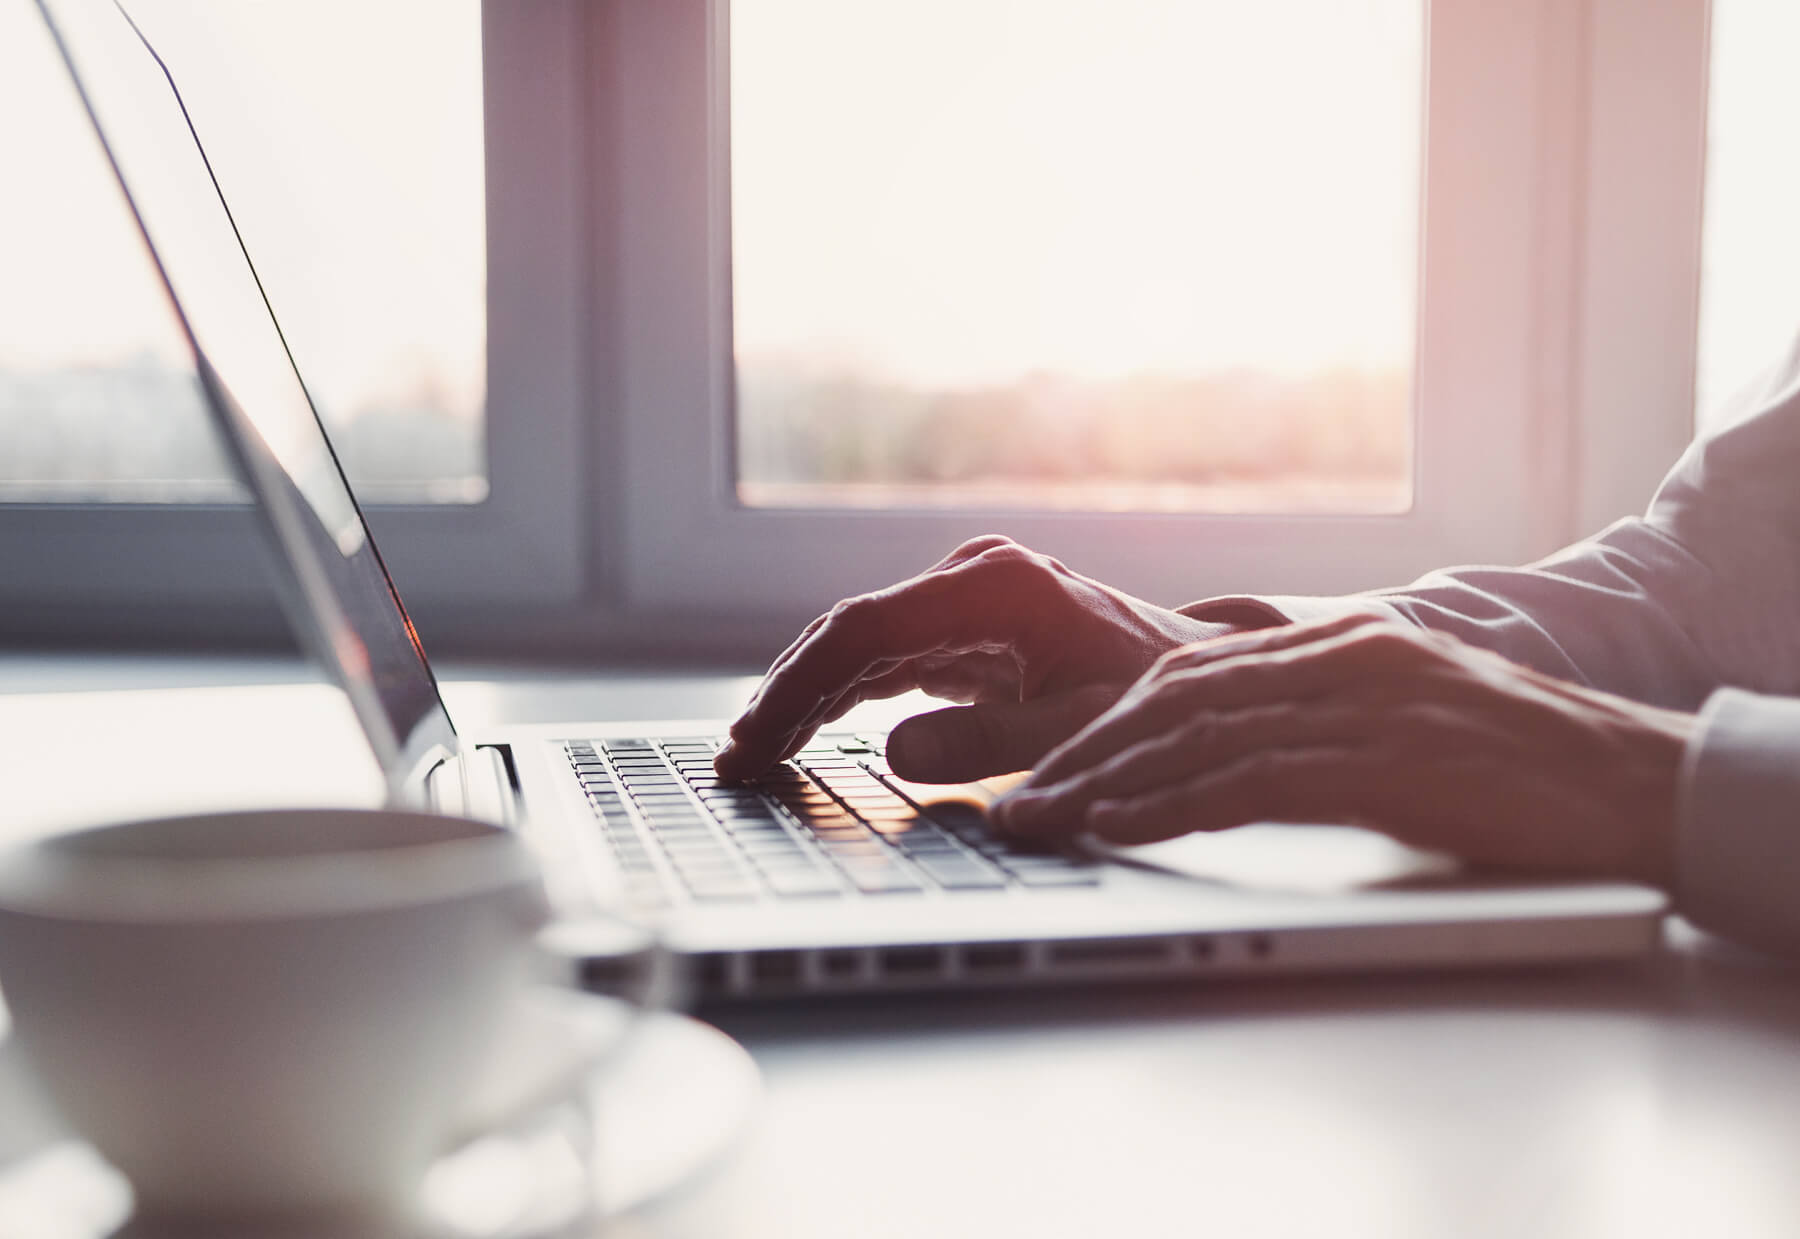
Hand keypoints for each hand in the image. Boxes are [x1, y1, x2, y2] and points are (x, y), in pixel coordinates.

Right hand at [714, 536, 1243, 782]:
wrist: (1202, 682)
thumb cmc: (1154, 706)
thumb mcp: (1080, 732)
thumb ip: (991, 745)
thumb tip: (896, 751)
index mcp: (996, 589)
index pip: (866, 631)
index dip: (800, 687)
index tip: (758, 739)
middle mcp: (971, 581)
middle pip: (849, 636)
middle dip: (787, 698)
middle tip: (734, 764)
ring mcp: (964, 601)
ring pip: (859, 648)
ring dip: (804, 701)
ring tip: (751, 757)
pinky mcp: (964, 630)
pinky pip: (885, 662)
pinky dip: (841, 699)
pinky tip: (800, 735)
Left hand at [992, 614, 1696, 885]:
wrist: (1627, 779)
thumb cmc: (1512, 762)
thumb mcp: (1398, 715)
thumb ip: (1314, 716)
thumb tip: (1223, 752)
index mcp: (1335, 639)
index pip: (1189, 674)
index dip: (1106, 721)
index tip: (1046, 766)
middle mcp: (1335, 654)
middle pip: (1172, 696)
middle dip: (1081, 751)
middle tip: (1016, 799)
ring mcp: (1357, 699)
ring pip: (1195, 732)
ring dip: (1104, 782)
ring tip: (1041, 819)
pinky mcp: (1379, 755)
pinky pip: (1249, 777)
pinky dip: (1172, 803)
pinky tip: (1120, 825)